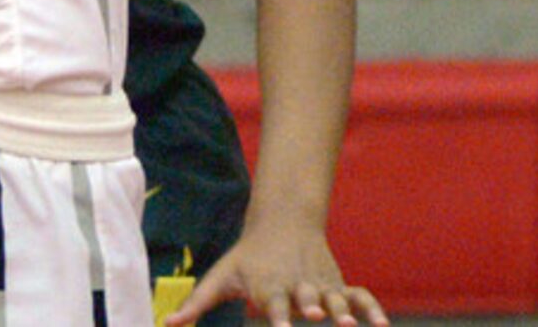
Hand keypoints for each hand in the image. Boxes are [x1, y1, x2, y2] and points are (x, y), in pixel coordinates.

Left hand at [163, 218, 384, 325]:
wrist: (284, 221)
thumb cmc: (247, 258)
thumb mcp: (220, 276)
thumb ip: (196, 303)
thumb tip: (166, 324)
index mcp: (270, 285)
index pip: (275, 304)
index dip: (280, 317)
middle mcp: (299, 285)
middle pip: (309, 298)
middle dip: (316, 309)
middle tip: (321, 318)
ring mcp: (321, 284)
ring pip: (336, 298)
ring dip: (345, 312)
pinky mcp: (337, 285)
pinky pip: (359, 297)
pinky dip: (371, 310)